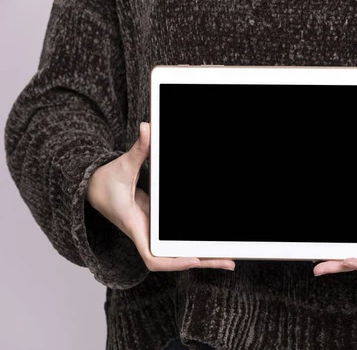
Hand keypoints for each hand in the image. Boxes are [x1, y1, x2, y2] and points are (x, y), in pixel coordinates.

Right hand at [86, 122, 235, 271]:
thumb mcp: (121, 166)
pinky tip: (213, 244)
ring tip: (229, 257)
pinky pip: (177, 241)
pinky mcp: (157, 225)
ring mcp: (152, 231)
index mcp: (135, 225)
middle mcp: (146, 233)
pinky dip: (194, 244)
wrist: (91, 189)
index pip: (152, 257)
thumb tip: (146, 128)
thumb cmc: (103, 182)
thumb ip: (137, 150)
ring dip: (203, 255)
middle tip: (230, 263)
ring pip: (179, 252)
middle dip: (202, 261)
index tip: (194, 259)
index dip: (174, 262)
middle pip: (175, 259)